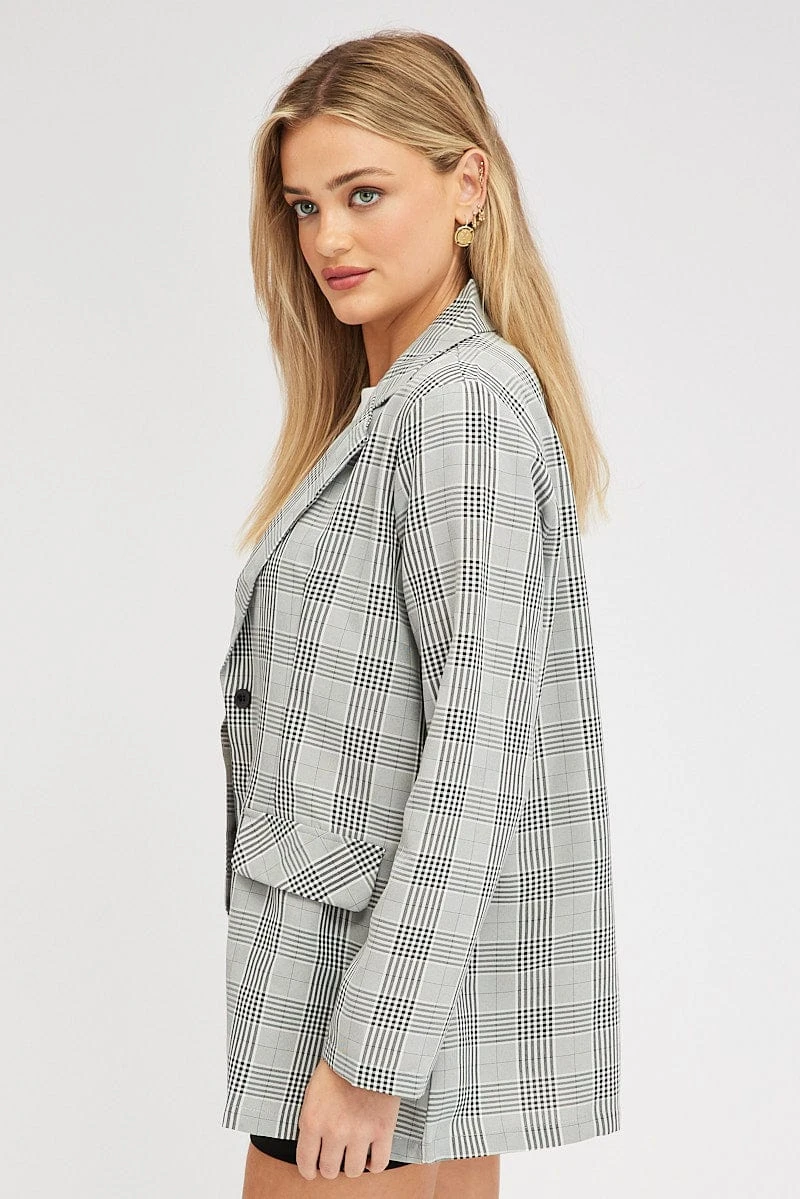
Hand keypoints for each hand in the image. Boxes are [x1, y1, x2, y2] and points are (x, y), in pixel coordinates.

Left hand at [296, 1057, 401, 1179]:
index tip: (313, 1170)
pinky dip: (376, 1164)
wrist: (367, 1049)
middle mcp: (334, 1131)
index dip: (309, 1171)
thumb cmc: (339, 1066)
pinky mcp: (383, 1130)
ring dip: (354, 1165)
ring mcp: (360, 1132)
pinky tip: (372, 1155)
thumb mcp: (313, 1092)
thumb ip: (312, 1121)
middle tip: (336, 1158)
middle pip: (330, 1170)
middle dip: (331, 1166)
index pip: (305, 1162)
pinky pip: (379, 1163)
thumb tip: (312, 1146)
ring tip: (355, 1154)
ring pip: (354, 1171)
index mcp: (313, 1120)